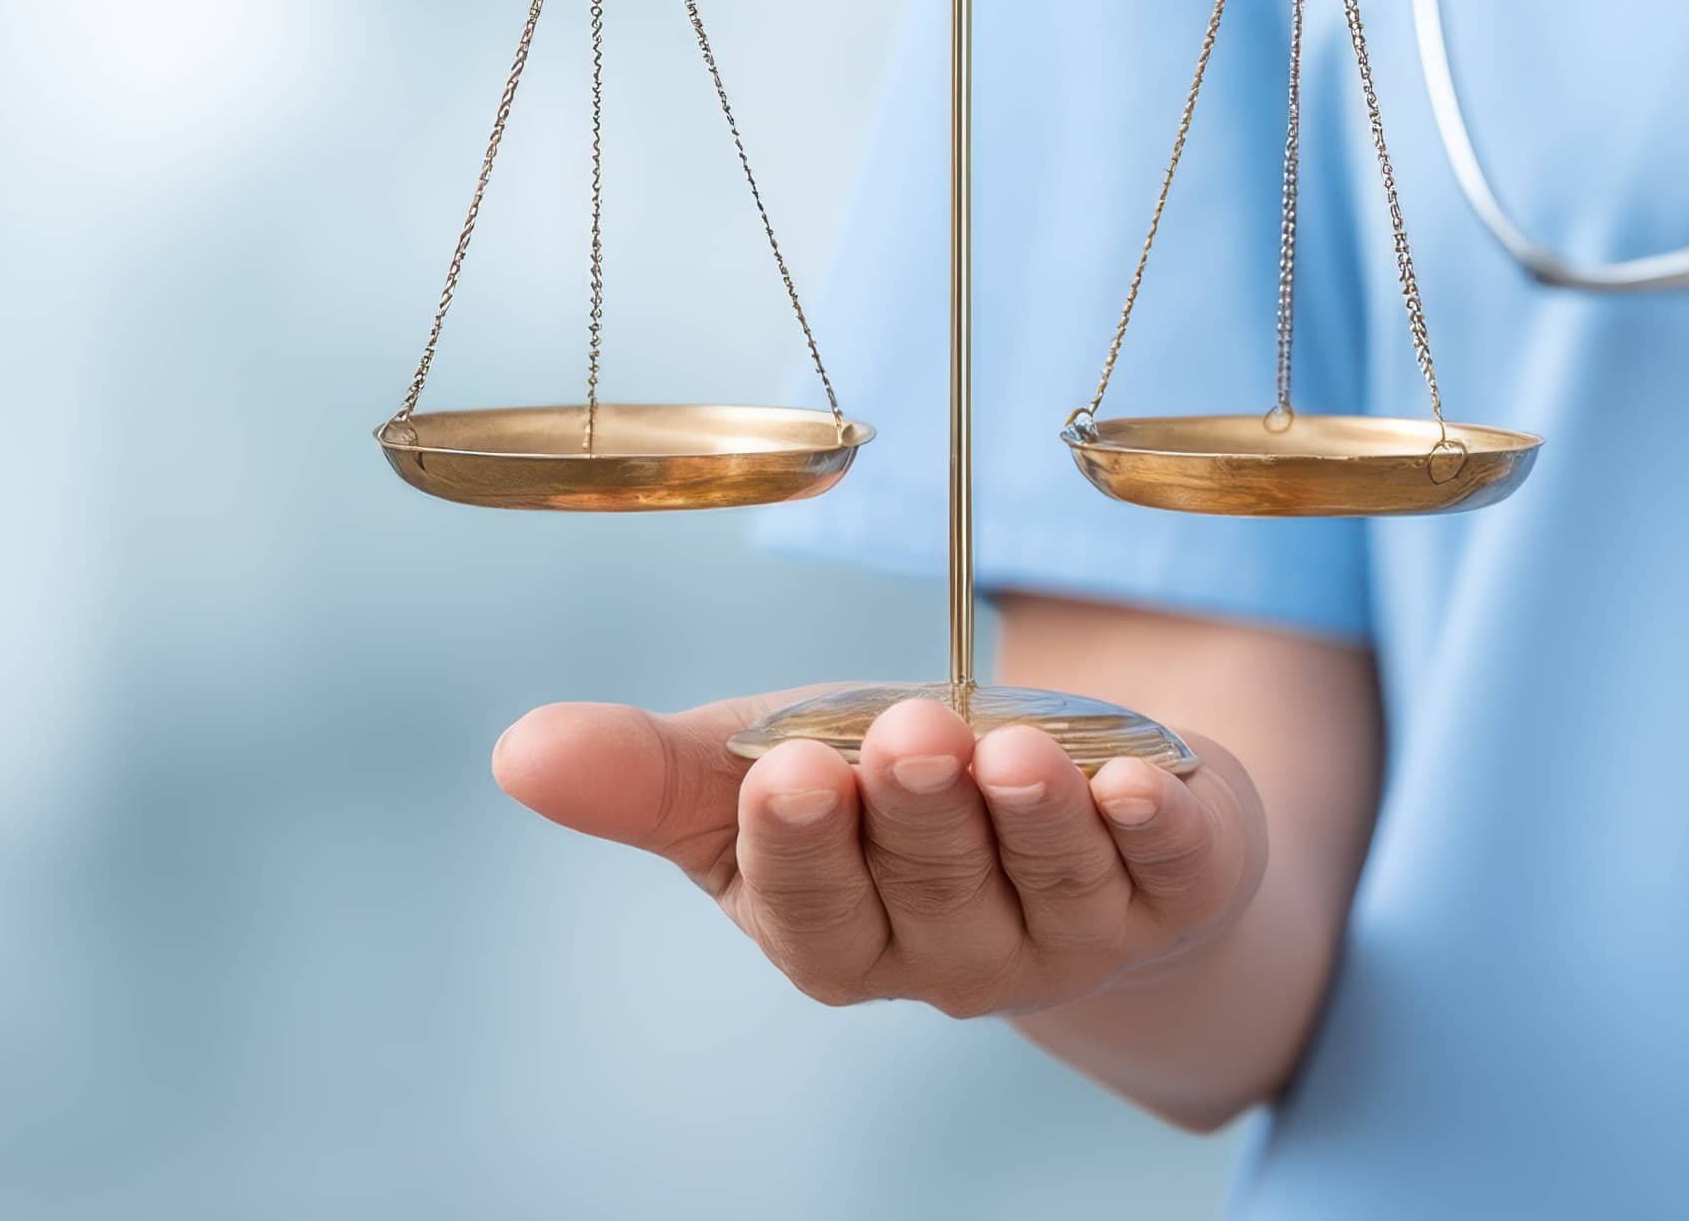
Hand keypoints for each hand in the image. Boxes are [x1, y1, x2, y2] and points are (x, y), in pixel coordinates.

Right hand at [492, 686, 1269, 1018]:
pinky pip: (1167, 870)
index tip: (790, 768)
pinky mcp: (1174, 888)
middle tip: (909, 729)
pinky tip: (1139, 783)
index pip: (813, 916)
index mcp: (838, 937)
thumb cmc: (880, 790)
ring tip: (1007, 744)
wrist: (1063, 804)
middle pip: (930, 892)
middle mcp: (953, 959)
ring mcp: (1070, 935)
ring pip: (1046, 885)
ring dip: (1030, 815)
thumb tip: (515, 752)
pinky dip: (1153, 825)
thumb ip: (647, 770)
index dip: (803, 850)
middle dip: (918, 811)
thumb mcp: (756, 763)